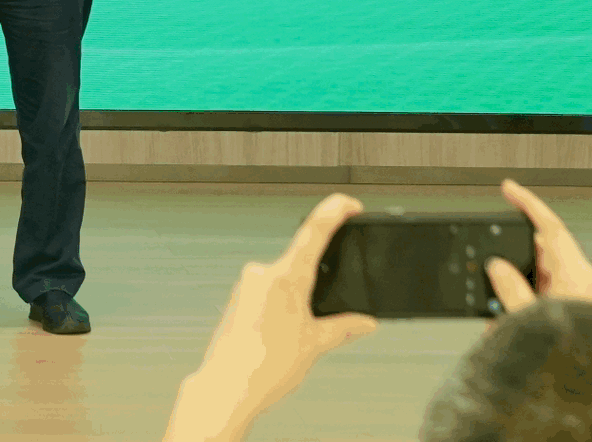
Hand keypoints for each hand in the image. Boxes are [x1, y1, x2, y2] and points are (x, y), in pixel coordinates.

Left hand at [164, 194, 376, 441]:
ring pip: (283, 281)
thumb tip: (365, 321)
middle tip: (320, 317)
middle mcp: (262, 273)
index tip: (349, 204)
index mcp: (286, 277)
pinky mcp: (237, 297)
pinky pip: (267, 292)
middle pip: (300, 263)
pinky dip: (280, 307)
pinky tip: (281, 334)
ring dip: (296, 300)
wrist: (227, 387)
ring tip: (295, 336)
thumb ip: (343, 327)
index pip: (314, 232)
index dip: (334, 212)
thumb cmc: (264, 367)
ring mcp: (247, 284)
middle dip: (316, 284)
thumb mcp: (315, 345)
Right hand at [484, 178, 591, 314]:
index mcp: (576, 275)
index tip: (508, 188)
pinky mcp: (573, 311)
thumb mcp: (531, 319)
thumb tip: (497, 266)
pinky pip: (543, 295)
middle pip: (542, 250)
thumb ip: (510, 289)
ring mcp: (579, 296)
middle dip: (512, 255)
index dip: (528, 204)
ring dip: (515, 286)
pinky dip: (523, 302)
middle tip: (488, 265)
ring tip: (499, 314)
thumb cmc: (576, 355)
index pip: (551, 227)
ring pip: (540, 274)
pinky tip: (508, 324)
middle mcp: (581, 281)